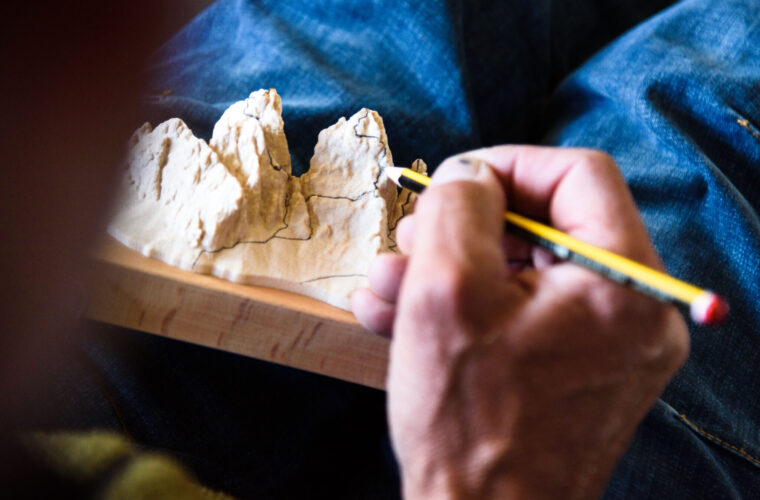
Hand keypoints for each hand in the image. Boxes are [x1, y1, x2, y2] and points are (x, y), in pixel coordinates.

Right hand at [351, 146, 688, 498]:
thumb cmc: (468, 425)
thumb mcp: (447, 291)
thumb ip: (459, 207)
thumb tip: (470, 174)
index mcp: (620, 286)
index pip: (579, 175)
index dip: (508, 164)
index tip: (453, 180)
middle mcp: (628, 312)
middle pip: (546, 223)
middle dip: (463, 225)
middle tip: (409, 241)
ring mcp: (602, 345)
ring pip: (521, 269)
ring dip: (449, 268)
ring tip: (387, 288)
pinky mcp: (571, 369)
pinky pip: (519, 312)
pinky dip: (464, 306)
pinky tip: (399, 315)